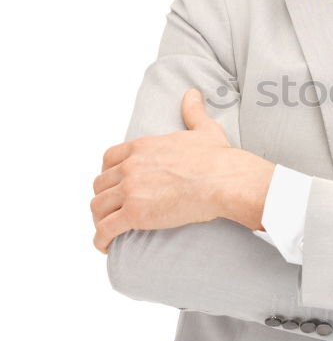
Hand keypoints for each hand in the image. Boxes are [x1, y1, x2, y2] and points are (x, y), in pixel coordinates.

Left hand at [90, 88, 273, 252]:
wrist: (225, 180)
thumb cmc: (218, 158)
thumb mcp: (204, 129)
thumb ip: (193, 111)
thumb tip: (192, 94)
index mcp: (143, 147)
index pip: (109, 159)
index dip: (108, 174)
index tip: (114, 185)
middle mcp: (131, 166)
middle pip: (101, 184)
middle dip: (104, 198)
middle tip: (113, 211)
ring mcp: (131, 190)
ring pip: (98, 207)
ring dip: (100, 219)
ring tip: (108, 230)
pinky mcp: (135, 214)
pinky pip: (106, 229)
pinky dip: (101, 239)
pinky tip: (105, 246)